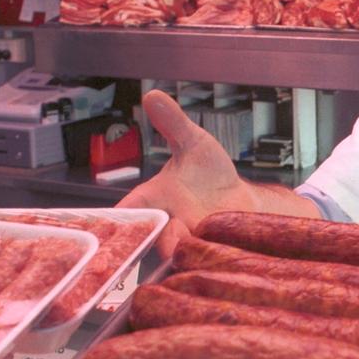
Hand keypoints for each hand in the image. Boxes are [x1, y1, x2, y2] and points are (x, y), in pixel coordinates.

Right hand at [117, 90, 258, 253]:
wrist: (245, 202)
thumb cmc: (211, 175)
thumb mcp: (194, 144)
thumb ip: (173, 123)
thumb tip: (153, 95)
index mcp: (152, 200)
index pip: (126, 212)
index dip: (117, 220)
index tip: (113, 225)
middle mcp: (164, 225)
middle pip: (144, 241)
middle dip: (151, 238)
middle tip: (169, 227)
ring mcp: (184, 244)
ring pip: (170, 255)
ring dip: (180, 248)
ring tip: (193, 235)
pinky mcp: (204, 257)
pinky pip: (196, 264)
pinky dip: (201, 260)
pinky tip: (211, 253)